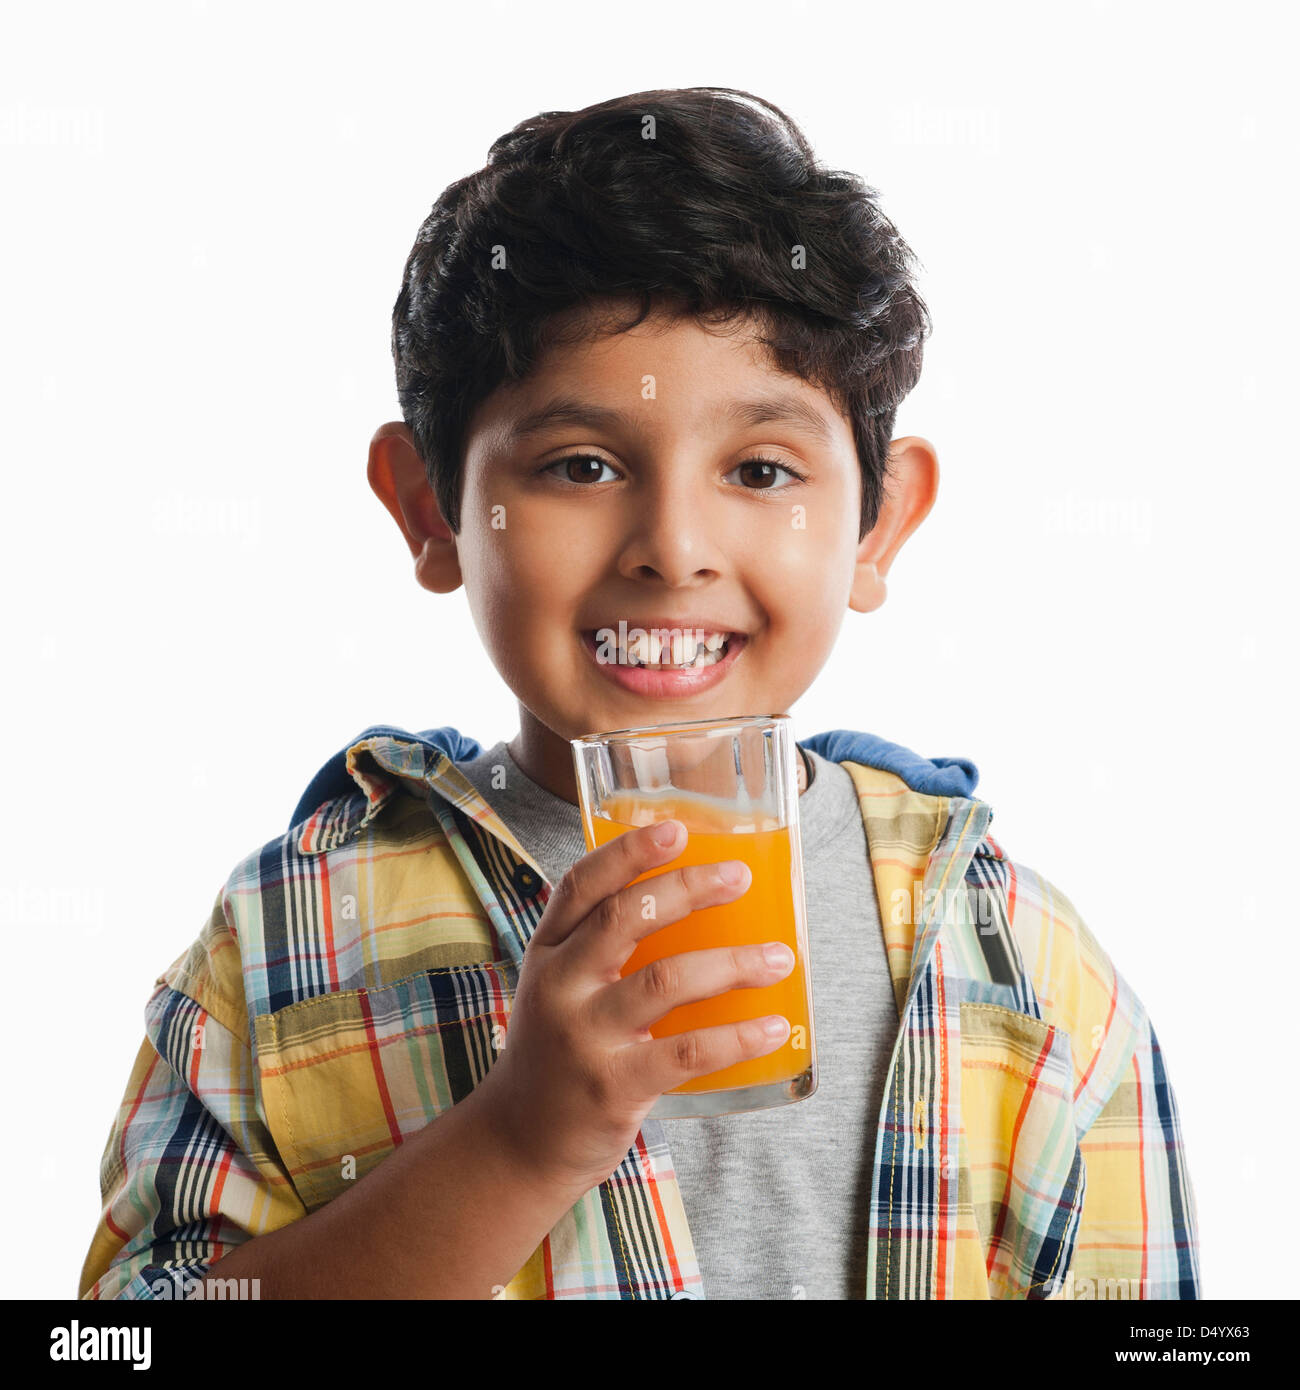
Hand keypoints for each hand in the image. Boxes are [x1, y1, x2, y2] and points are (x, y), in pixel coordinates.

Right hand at [474, 819, 793, 1194]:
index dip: (629, 852)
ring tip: (779, 958)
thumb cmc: (558, 1049)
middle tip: (740, 877)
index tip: (677, 830)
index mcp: (547, 952)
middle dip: (688, 889)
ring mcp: (584, 1037)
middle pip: (625, 919)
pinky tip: (773, 1027)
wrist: (519, 1140)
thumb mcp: (559, 986)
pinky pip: (687, 1052)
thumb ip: (603, 946)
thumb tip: (696, 900)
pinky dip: (737, 1037)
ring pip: (665, 981)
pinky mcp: (613, 1086)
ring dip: (732, 965)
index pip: (581, 886)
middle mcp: (559, 986)